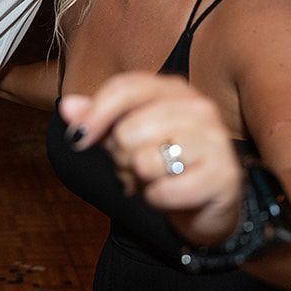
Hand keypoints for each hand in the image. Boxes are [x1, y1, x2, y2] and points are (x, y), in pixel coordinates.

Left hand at [61, 74, 243, 245]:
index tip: (76, 139)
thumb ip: (97, 119)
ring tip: (156, 177)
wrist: (206, 202)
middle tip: (138, 165)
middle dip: (122, 156)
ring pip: (143, 161)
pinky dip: (156, 199)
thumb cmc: (162, 162)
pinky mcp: (223, 176)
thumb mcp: (126, 137)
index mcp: (173, 89)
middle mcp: (199, 107)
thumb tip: (66, 106)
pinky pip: (162, 191)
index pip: (125, 88)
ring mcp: (215, 140)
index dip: (94, 113)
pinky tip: (170, 194)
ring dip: (139, 179)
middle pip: (128, 130)